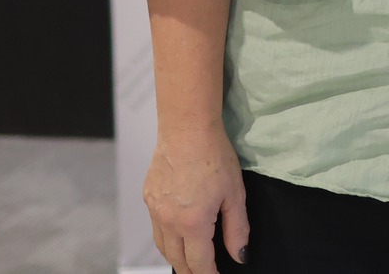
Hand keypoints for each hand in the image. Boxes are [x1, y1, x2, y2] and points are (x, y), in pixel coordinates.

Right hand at [145, 124, 247, 272]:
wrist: (187, 128)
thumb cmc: (214, 156)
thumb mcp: (234, 194)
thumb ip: (237, 229)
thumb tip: (240, 255)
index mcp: (192, 223)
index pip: (199, 264)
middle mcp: (168, 221)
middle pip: (177, 260)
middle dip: (191, 271)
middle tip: (204, 272)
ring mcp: (154, 209)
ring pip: (162, 246)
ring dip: (176, 256)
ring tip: (190, 259)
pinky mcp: (148, 197)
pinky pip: (155, 226)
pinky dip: (166, 236)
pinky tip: (177, 231)